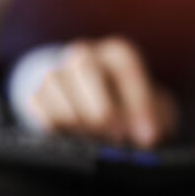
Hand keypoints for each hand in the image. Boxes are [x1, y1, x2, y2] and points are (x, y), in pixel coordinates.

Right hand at [26, 36, 177, 147]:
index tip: (148, 134)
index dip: (138, 101)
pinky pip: (37, 102)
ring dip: (76, 118)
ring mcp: (59, 72)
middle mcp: (87, 56)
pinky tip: (74, 139)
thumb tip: (148, 137)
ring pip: (54, 81)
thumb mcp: (157, 113)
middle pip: (85, 66)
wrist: (104, 114)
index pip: (126, 66)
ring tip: (97, 141)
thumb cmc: (136, 111)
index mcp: (119, 54)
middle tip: (117, 138)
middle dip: (102, 108)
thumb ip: (158, 122)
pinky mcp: (39, 94)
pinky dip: (54, 124)